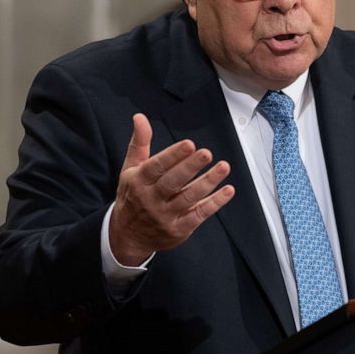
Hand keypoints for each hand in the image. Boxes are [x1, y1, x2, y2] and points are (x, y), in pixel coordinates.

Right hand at [109, 114, 234, 264]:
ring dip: (208, 182)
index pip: (156, 167)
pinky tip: (227, 190)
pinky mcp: (178, 229)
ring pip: (188, 198)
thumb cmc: (133, 196)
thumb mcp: (130, 169)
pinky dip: (214, 203)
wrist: (127, 236)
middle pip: (173, 182)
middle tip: (207, 153)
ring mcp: (165, 216)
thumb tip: (140, 117)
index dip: (173, 156)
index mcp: (139, 181)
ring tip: (223, 167)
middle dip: (190, 167)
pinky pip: (198, 215)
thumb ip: (139, 143)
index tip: (189, 144)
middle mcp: (151, 199)